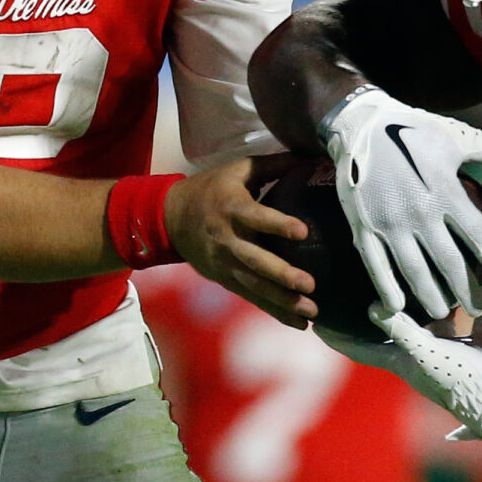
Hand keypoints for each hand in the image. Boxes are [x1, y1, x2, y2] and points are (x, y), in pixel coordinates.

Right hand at [168, 158, 317, 328]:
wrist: (170, 218)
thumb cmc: (211, 189)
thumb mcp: (238, 170)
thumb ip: (273, 165)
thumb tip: (311, 158)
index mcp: (232, 208)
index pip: (256, 217)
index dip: (278, 224)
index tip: (302, 232)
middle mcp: (228, 239)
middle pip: (255, 260)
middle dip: (282, 275)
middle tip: (309, 285)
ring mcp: (225, 263)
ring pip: (255, 286)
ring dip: (283, 301)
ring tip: (311, 313)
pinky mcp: (225, 279)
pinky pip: (251, 297)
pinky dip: (274, 311)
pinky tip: (299, 324)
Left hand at [318, 283, 481, 435]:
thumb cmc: (459, 380)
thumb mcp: (425, 353)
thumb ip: (400, 328)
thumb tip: (372, 306)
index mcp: (403, 361)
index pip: (361, 349)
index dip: (339, 338)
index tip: (316, 323)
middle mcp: (424, 356)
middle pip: (399, 328)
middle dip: (386, 309)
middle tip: (369, 278)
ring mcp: (454, 353)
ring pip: (441, 319)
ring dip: (437, 298)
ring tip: (426, 266)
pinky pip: (479, 318)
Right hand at [321, 86, 481, 317]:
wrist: (360, 122)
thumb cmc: (412, 129)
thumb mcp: (455, 136)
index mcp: (445, 189)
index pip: (478, 233)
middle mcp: (419, 210)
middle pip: (449, 261)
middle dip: (466, 291)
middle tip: (479, 309)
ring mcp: (389, 221)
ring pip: (414, 270)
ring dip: (431, 296)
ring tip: (443, 312)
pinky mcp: (363, 225)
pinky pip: (375, 263)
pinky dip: (386, 287)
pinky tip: (398, 305)